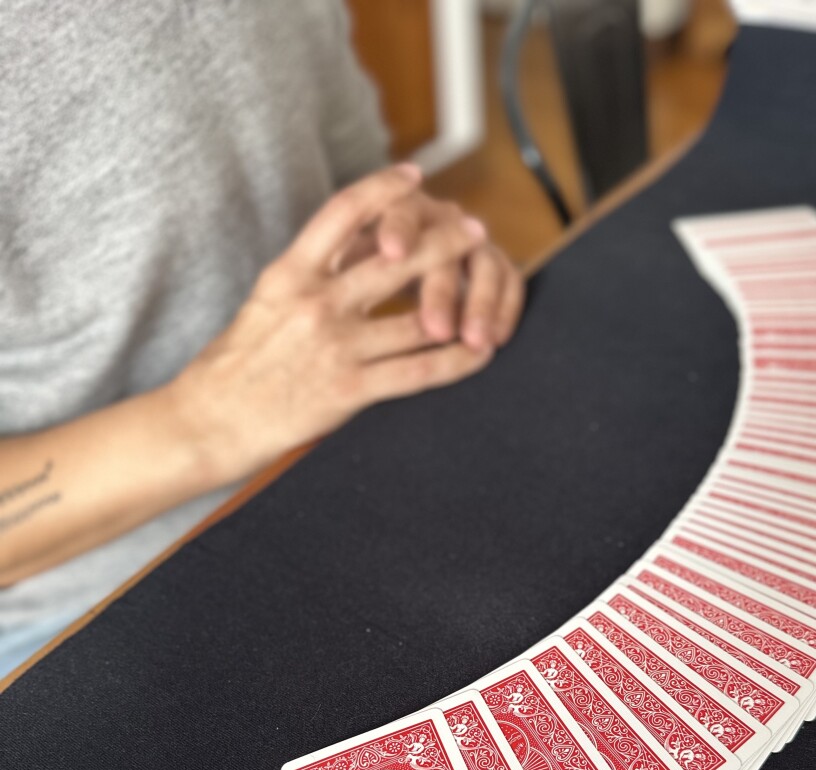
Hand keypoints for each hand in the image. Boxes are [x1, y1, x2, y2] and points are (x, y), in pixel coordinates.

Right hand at [169, 165, 492, 487]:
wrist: (207, 422)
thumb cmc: (231, 367)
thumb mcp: (263, 304)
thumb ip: (306, 280)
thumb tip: (346, 256)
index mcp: (289, 274)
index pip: (343, 213)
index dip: (384, 189)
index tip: (414, 177)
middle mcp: (316, 303)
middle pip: (394, 258)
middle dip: (441, 240)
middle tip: (472, 229)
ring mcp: (335, 346)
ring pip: (416, 316)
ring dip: (458, 304)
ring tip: (486, 295)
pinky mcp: (348, 389)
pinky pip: (417, 372)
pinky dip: (455, 362)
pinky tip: (478, 354)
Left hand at [343, 185, 525, 353]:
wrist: (401, 270)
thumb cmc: (349, 282)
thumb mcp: (334, 273)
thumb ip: (328, 270)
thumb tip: (304, 298)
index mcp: (391, 210)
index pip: (396, 209)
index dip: (397, 227)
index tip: (390, 252)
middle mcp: (434, 216)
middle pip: (444, 241)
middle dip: (441, 288)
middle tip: (436, 328)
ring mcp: (467, 239)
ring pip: (482, 262)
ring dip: (480, 304)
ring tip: (475, 342)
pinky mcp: (493, 264)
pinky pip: (508, 281)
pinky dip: (504, 309)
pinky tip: (497, 340)